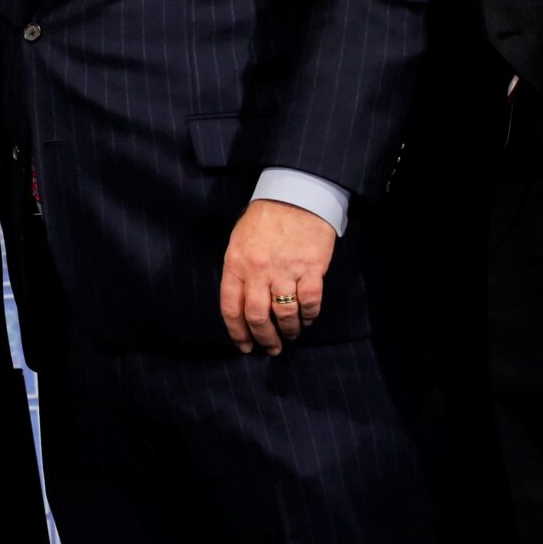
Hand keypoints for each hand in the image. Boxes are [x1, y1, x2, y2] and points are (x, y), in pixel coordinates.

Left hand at [219, 199, 335, 354]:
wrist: (296, 195)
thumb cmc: (265, 219)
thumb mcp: (239, 242)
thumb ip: (238, 272)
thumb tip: (242, 306)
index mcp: (236, 264)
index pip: (231, 308)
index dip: (238, 333)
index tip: (245, 346)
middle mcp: (258, 270)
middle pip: (258, 317)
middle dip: (264, 339)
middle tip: (271, 348)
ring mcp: (285, 270)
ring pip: (284, 314)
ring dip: (289, 331)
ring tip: (291, 335)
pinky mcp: (311, 268)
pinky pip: (309, 302)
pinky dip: (309, 315)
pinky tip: (308, 318)